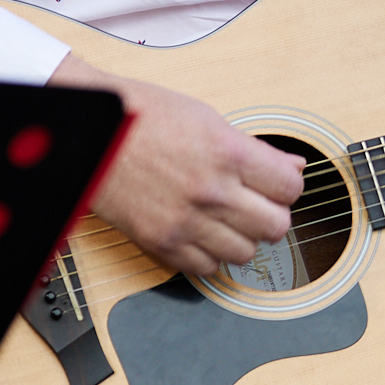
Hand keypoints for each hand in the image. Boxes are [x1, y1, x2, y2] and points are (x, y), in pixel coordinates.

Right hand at [48, 51, 304, 277]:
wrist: (90, 131)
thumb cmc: (143, 116)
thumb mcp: (208, 118)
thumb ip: (255, 150)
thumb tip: (294, 168)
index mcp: (227, 153)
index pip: (290, 189)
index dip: (286, 186)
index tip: (275, 183)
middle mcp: (210, 191)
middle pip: (275, 227)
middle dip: (269, 214)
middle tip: (253, 202)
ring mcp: (185, 222)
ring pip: (245, 254)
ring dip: (241, 237)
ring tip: (224, 216)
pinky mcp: (161, 243)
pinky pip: (207, 268)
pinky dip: (210, 254)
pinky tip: (201, 231)